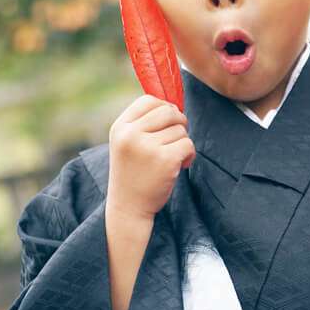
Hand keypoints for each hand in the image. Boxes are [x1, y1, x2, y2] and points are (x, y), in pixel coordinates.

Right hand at [106, 94, 195, 221]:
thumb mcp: (126, 142)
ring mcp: (147, 147)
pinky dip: (189, 155)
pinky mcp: (165, 160)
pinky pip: (188, 145)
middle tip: (175, 140)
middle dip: (178, 123)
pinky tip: (179, 166)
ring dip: (182, 143)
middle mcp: (130, 134)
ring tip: (171, 158)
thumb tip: (173, 103)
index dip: (163, 109)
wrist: (128, 208)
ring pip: (180, 129)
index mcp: (120, 127)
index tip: (165, 124)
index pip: (148, 100)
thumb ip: (143, 122)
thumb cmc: (132, 172)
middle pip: (168, 112)